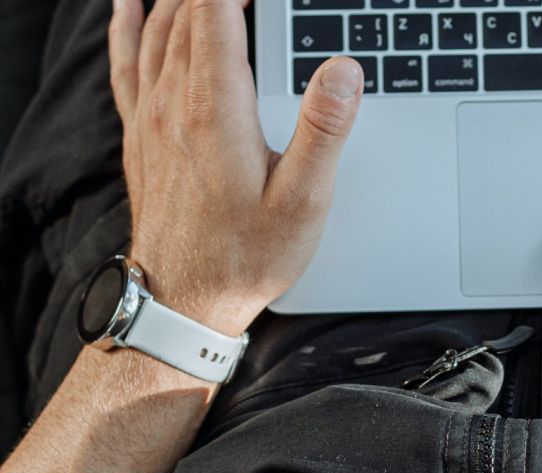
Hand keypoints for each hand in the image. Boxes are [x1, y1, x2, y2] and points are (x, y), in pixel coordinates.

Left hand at [109, 0, 363, 335]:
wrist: (183, 302)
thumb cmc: (246, 257)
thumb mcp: (303, 201)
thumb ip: (324, 129)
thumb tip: (343, 68)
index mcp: (217, 112)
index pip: (217, 17)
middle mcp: (176, 105)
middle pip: (186, 15)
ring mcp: (152, 118)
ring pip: (157, 31)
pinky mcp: (142, 136)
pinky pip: (127, 62)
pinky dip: (129, 26)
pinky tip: (129, 7)